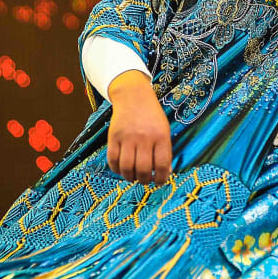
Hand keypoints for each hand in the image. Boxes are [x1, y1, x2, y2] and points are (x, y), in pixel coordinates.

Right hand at [106, 70, 171, 184]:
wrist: (133, 97)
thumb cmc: (152, 117)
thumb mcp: (164, 131)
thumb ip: (165, 151)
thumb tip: (164, 173)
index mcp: (160, 136)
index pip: (161, 165)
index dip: (161, 179)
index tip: (158, 182)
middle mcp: (144, 137)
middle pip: (143, 169)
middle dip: (144, 180)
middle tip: (144, 180)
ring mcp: (127, 137)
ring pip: (127, 168)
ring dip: (130, 177)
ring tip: (133, 177)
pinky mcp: (113, 137)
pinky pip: (112, 160)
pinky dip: (116, 170)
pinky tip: (122, 169)